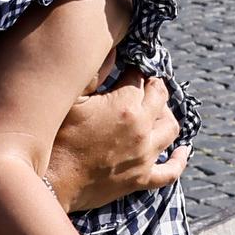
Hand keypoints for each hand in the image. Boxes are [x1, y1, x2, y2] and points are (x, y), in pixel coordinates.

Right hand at [46, 76, 185, 212]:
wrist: (52, 183)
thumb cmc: (56, 138)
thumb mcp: (71, 99)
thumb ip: (93, 73)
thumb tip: (112, 51)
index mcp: (125, 105)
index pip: (139, 78)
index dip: (132, 71)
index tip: (126, 70)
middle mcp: (141, 128)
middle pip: (160, 98)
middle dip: (153, 87)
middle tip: (142, 85)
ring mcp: (144, 155)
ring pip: (170, 128)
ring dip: (166, 114)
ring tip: (156, 110)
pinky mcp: (141, 179)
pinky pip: (170, 170)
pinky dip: (179, 159)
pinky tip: (182, 150)